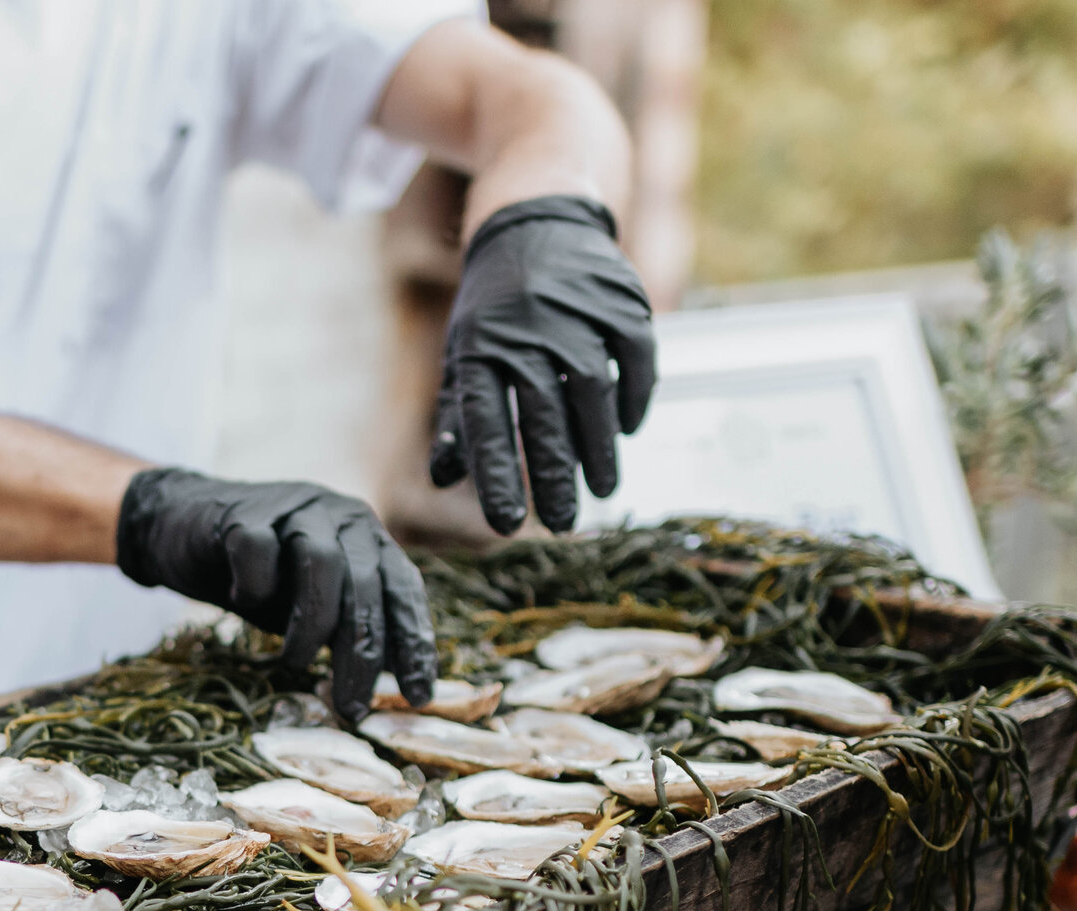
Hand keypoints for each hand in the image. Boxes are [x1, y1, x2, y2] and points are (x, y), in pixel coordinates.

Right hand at [114, 468, 437, 723]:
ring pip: (320, 565)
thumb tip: (388, 683)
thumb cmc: (259, 574)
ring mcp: (293, 508)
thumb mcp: (312, 606)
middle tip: (351, 708)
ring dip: (310, 626)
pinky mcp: (242, 512)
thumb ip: (347, 628)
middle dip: (361, 655)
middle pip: (364, 586)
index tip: (417, 696)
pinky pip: (257, 552)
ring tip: (294, 663)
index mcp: (367, 538)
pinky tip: (242, 600)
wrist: (181, 525)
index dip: (413, 643)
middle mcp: (340, 516)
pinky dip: (254, 588)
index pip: (403, 590)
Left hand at [430, 195, 656, 533]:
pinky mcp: (618, 296)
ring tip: (603, 490)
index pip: (486, 423)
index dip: (496, 475)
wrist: (534, 220)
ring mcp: (575, 310)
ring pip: (592, 391)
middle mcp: (525, 330)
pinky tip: (628, 430)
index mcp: (480, 349)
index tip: (507, 524)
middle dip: (555, 476)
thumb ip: (456, 414)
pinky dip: (635, 397)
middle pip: (544, 415)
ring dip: (598, 447)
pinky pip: (634, 356)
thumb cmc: (493, 307)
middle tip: (564, 522)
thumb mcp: (463, 352)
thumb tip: (442, 478)